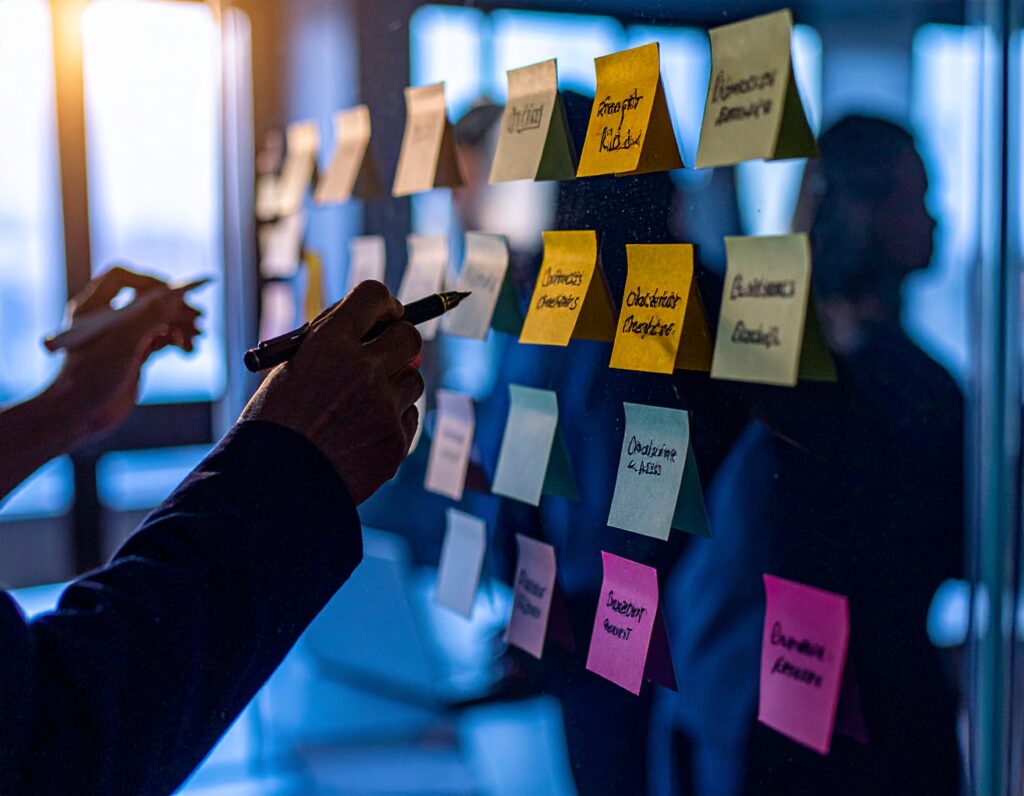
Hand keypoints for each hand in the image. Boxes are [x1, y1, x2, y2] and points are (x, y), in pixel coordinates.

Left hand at [46, 266, 201, 444]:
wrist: (79, 417)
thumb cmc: (90, 378)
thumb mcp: (123, 342)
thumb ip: (150, 315)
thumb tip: (176, 293)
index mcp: (93, 308)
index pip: (124, 278)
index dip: (151, 281)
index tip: (177, 294)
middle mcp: (107, 319)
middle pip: (146, 300)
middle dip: (173, 307)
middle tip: (198, 318)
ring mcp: (121, 338)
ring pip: (156, 320)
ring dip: (179, 326)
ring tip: (197, 337)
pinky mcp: (133, 356)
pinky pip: (159, 340)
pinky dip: (176, 341)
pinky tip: (189, 350)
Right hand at [242, 280, 422, 503]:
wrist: (272, 487)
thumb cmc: (275, 425)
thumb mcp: (289, 370)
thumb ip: (333, 347)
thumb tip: (378, 328)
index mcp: (328, 343)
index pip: (374, 295)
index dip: (383, 304)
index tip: (383, 315)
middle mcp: (362, 369)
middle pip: (408, 336)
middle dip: (398, 341)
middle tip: (384, 355)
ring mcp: (383, 406)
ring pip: (412, 380)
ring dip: (393, 387)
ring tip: (358, 409)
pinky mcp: (396, 440)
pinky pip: (410, 416)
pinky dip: (393, 421)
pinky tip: (362, 435)